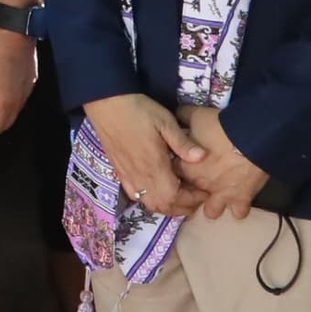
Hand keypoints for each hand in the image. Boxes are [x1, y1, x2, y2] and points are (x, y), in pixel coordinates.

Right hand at [84, 92, 202, 214]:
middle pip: (162, 206)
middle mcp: (141, 176)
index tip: (203, 192)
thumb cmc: (139, 111)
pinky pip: (135, 195)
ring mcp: (128, 176)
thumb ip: (182, 142)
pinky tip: (157, 191)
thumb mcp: (165, 121)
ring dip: (166, 206)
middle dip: (182, 207)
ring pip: (148, 203)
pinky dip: (149, 200)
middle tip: (196, 197)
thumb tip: (202, 157)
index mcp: (154, 165)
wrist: (107, 104)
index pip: (174, 197)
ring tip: (180, 196)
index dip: (191, 200)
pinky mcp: (120, 172)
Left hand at [176, 107, 271, 217]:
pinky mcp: (241, 199)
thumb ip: (182, 118)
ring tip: (217, 196)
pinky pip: (239, 213)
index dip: (177, 170)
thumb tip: (176, 118)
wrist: (252, 137)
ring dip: (214, 205)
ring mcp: (221, 196)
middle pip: (189, 197)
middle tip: (200, 180)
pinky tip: (239, 201)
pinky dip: (239, 208)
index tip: (182, 163)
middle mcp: (200, 186)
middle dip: (192, 191)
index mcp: (186, 168)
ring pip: (211, 212)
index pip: (171, 175)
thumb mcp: (196, 115)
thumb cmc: (220, 127)